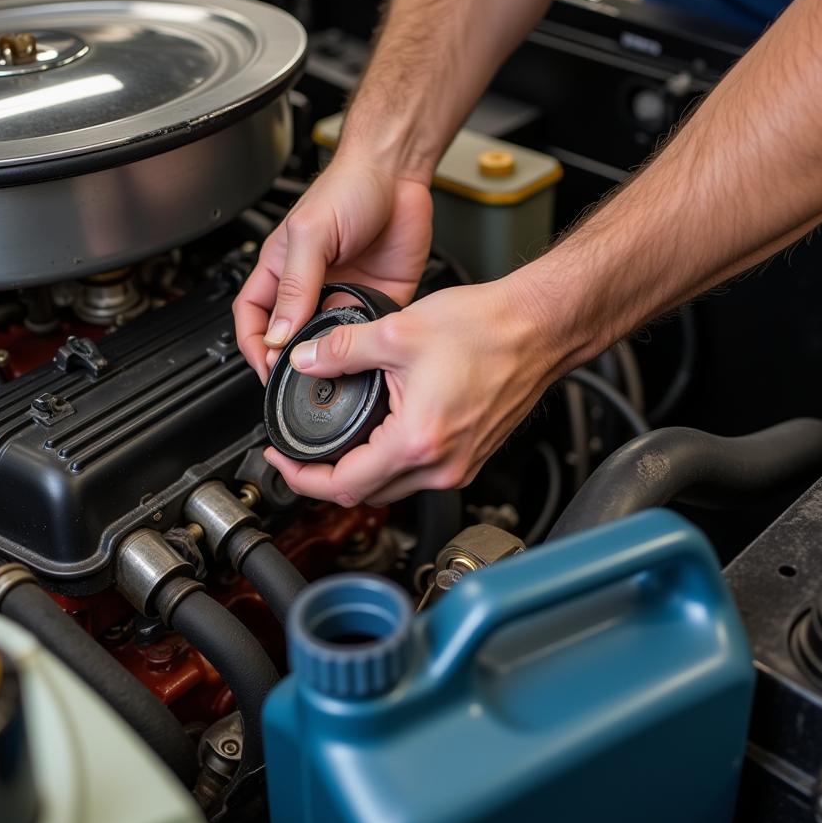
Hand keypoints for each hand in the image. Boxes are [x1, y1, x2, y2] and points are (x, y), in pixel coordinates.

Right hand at [233, 153, 433, 382]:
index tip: (265, 367)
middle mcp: (312, 286)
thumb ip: (295, 285)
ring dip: (331, 356)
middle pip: (291, 336)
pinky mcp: (379, 299)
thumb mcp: (311, 233)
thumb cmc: (349, 186)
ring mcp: (346, 294)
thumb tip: (279, 332)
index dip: (254, 345)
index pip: (253, 317)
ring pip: (330, 341)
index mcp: (282, 269)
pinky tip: (367, 346)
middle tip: (301, 374)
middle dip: (292, 359)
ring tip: (334, 364)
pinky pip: (370, 333)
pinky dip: (368, 345)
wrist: (398, 173)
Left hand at [262, 276, 560, 505]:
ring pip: (392, 488)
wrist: (539, 327)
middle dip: (324, 478)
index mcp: (418, 440)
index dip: (301, 478)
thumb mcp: (399, 330)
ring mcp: (461, 465)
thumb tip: (306, 362)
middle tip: (298, 453)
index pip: (343, 486)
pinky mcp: (472, 457)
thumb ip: (341, 350)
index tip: (282, 461)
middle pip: (365, 495)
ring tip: (332, 443)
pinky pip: (418, 475)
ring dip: (358, 472)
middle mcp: (443, 465)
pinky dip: (389, 463)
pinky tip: (377, 435)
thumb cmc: (489, 330)